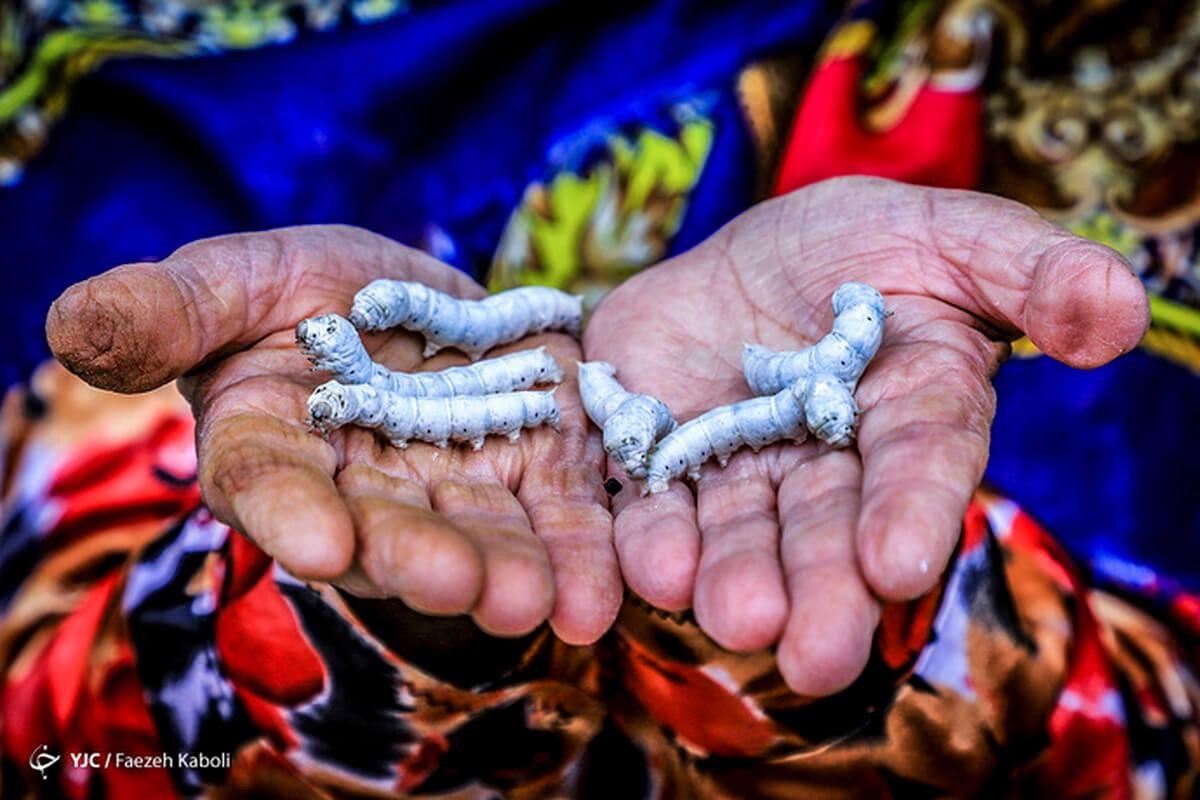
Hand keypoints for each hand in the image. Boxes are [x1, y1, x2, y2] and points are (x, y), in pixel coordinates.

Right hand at [46, 226, 618, 643]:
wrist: (411, 299)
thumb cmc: (303, 290)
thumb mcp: (235, 280)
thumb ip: (166, 309)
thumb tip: (70, 324)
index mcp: (277, 446)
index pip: (273, 486)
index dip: (295, 515)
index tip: (323, 543)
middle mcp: (363, 487)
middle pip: (388, 529)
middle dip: (421, 558)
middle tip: (456, 582)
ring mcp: (455, 486)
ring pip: (480, 538)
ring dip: (510, 573)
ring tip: (542, 602)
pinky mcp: (535, 470)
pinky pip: (559, 518)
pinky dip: (580, 554)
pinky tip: (602, 594)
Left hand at [584, 177, 1147, 693]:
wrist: (742, 252)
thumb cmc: (861, 246)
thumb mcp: (946, 235)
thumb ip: (1028, 271)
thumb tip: (1119, 312)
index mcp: (910, 414)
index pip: (920, 465)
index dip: (912, 512)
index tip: (896, 563)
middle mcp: (828, 462)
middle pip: (827, 528)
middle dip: (823, 591)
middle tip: (815, 657)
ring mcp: (741, 469)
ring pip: (740, 533)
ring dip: (736, 579)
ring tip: (734, 617)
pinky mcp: (660, 462)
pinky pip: (652, 505)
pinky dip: (651, 539)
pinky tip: (653, 568)